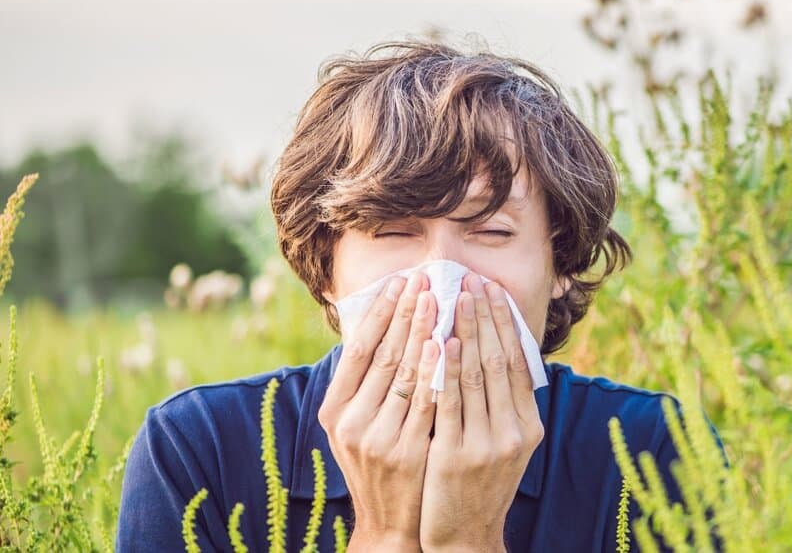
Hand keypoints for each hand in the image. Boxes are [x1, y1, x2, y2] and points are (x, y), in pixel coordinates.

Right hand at [317, 272, 439, 550]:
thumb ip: (365, 383)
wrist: (389, 524)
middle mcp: (351, 422)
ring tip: (438, 297)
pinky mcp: (407, 452)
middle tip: (424, 277)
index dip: (380, 312)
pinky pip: (425, 402)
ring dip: (423, 331)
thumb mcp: (357, 425)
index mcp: (334, 410)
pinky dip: (436, 371)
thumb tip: (382, 325)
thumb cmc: (378, 464)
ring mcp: (378, 438)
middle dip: (405, 312)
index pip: (358, 349)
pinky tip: (446, 343)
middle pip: (382, 355)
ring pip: (404, 374)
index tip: (399, 281)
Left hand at [419, 274, 545, 551]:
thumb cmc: (477, 484)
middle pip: (499, 361)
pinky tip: (442, 342)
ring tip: (455, 297)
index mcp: (528, 426)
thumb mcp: (503, 445)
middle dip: (485, 316)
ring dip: (466, 331)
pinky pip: (450, 402)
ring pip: (476, 375)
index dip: (505, 323)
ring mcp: (487, 445)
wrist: (463, 537)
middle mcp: (514, 433)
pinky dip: (447, 368)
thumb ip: (502, 405)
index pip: (518, 362)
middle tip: (473, 280)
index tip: (492, 289)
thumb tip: (496, 352)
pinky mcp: (456, 456)